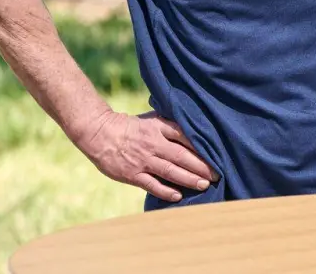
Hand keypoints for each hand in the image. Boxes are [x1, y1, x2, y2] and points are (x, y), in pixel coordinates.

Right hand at [75, 109, 218, 202]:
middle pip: (181, 156)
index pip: (184, 136)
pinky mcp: (133, 174)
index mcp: (158, 127)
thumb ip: (168, 126)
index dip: (201, 146)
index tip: (216, 153)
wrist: (99, 133)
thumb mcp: (149, 119)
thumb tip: (191, 130)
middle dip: (201, 166)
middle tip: (216, 174)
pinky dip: (166, 191)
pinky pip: (152, 185)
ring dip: (189, 178)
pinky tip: (179, 196)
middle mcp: (153, 144)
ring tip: (204, 184)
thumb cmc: (128, 126)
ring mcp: (143, 160)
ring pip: (170, 171)